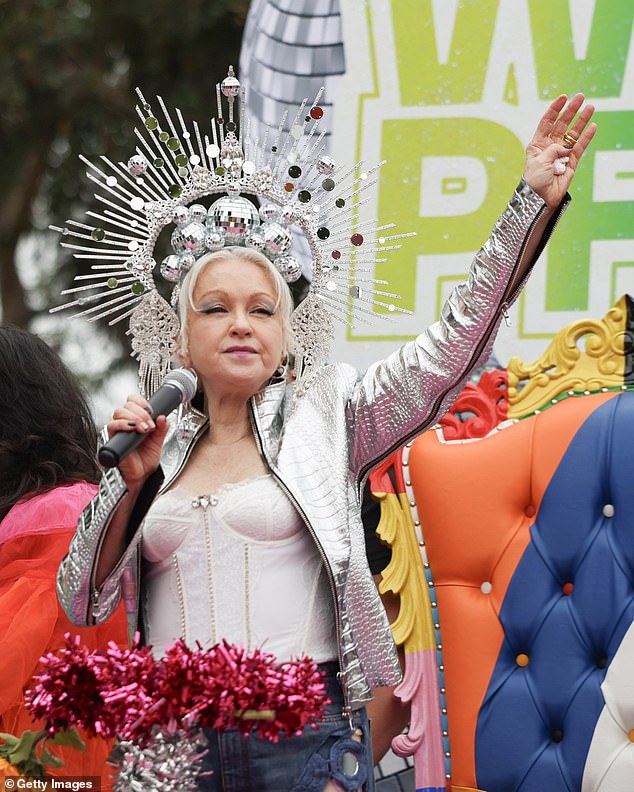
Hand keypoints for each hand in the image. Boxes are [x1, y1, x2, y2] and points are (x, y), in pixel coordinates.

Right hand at [107, 394, 169, 487]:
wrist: (141, 476)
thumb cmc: (146, 459)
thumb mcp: (158, 441)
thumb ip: (162, 428)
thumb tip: (163, 417)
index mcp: (135, 419)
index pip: (133, 401)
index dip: (142, 402)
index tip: (152, 411)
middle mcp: (125, 423)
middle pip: (126, 405)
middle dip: (141, 413)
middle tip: (150, 425)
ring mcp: (118, 430)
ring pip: (119, 412)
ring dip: (135, 417)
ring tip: (145, 429)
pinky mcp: (112, 439)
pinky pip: (112, 425)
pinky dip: (124, 424)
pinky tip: (134, 429)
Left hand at [523, 93, 596, 207]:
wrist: (540, 200)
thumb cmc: (534, 181)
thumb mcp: (539, 162)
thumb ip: (553, 150)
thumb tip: (567, 146)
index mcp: (537, 144)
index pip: (547, 122)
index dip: (555, 109)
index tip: (563, 97)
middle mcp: (550, 146)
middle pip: (562, 124)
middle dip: (571, 110)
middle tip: (580, 97)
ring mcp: (561, 153)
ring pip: (573, 133)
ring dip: (581, 120)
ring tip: (590, 107)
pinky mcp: (571, 162)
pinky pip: (580, 147)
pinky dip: (586, 137)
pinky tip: (592, 126)